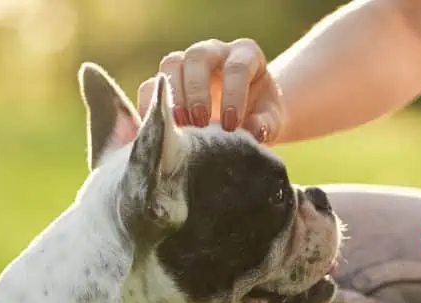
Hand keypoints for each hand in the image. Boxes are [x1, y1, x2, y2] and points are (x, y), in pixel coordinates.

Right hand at [137, 38, 285, 143]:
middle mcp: (214, 52)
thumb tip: (255, 131)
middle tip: (200, 123)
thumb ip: (266, 124)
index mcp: (245, 55)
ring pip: (171, 64)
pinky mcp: (167, 82)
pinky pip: (151, 86)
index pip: (237, 67)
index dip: (233, 95)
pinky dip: (151, 106)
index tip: (231, 125)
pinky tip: (157, 128)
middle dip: (197, 91)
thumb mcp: (270, 121)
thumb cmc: (259, 116)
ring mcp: (187, 63)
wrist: (244, 119)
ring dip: (172, 96)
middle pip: (198, 57)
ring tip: (179, 126)